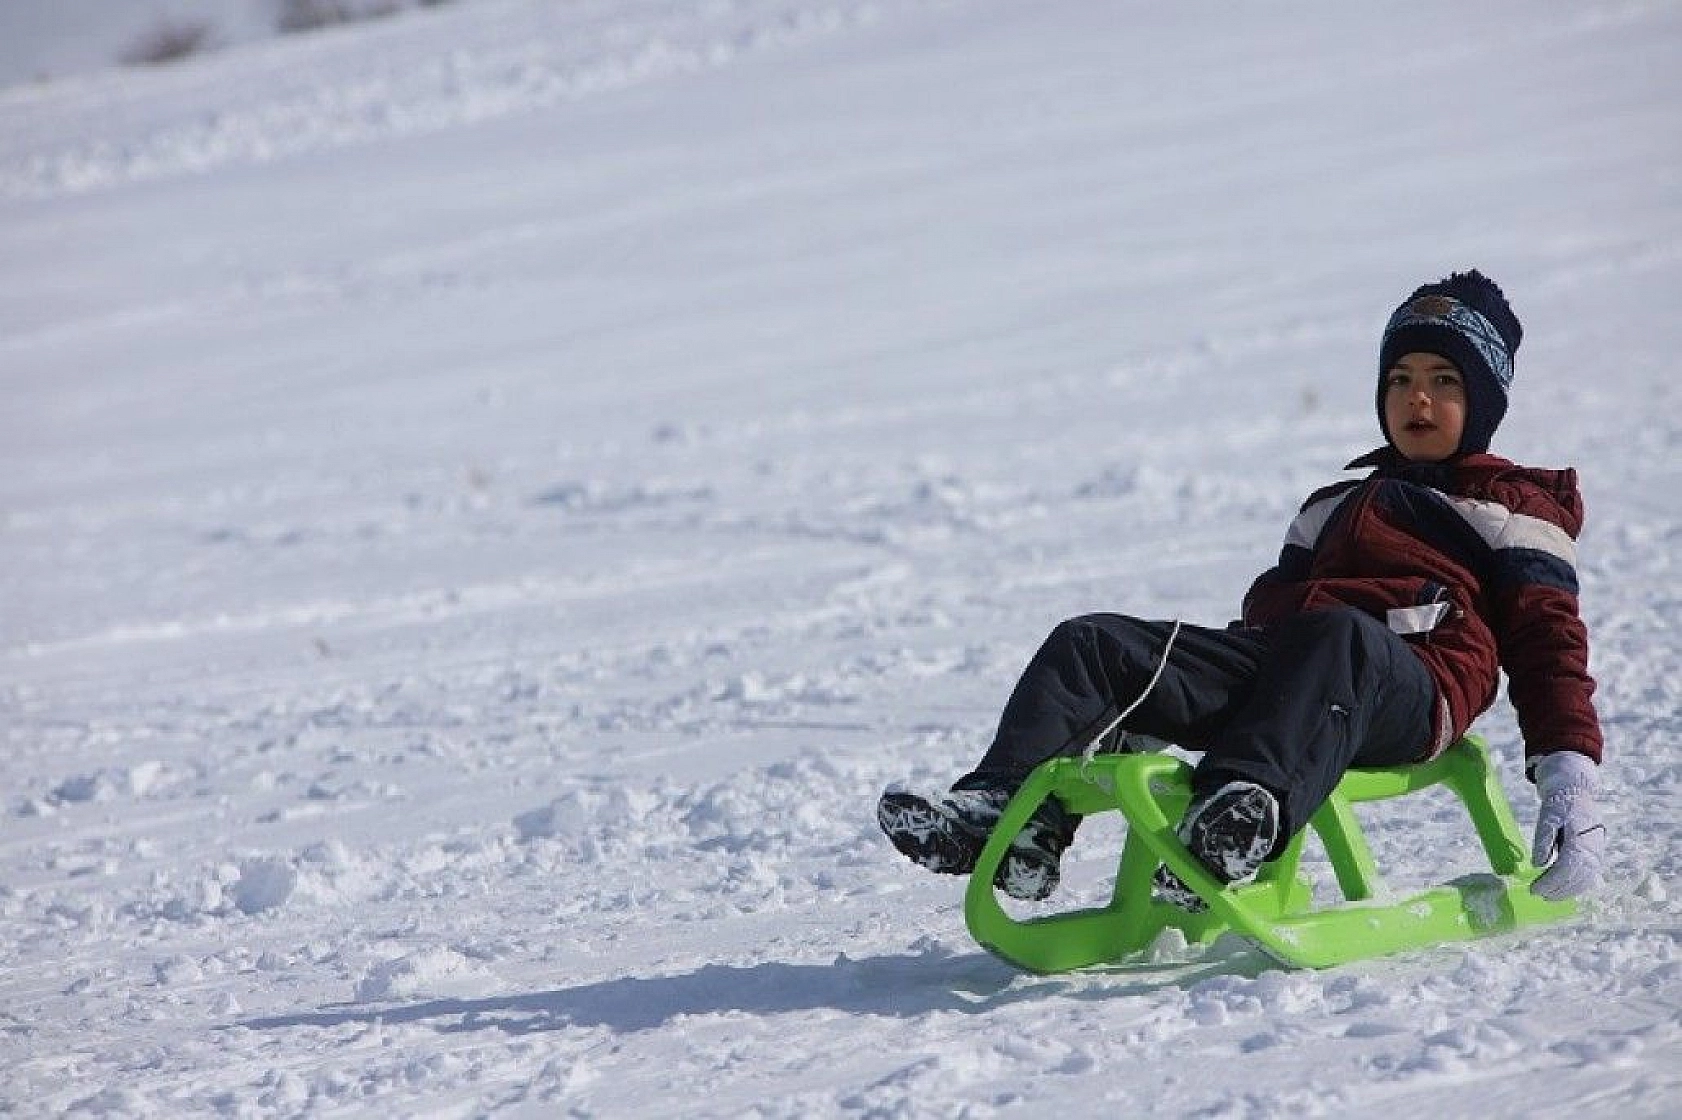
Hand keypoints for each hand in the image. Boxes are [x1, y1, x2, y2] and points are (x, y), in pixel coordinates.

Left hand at [1529, 751, 1605, 899]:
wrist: (1576, 790)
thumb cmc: (1559, 803)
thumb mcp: (1547, 817)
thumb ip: (1543, 840)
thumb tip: (1538, 864)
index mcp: (1580, 837)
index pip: (1567, 866)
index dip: (1552, 881)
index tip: (1536, 889)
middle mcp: (1593, 847)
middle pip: (1577, 876)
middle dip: (1558, 889)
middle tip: (1539, 895)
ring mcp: (1597, 851)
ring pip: (1586, 878)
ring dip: (1568, 890)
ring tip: (1549, 896)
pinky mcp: (1596, 852)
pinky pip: (1589, 874)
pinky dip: (1577, 885)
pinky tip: (1564, 890)